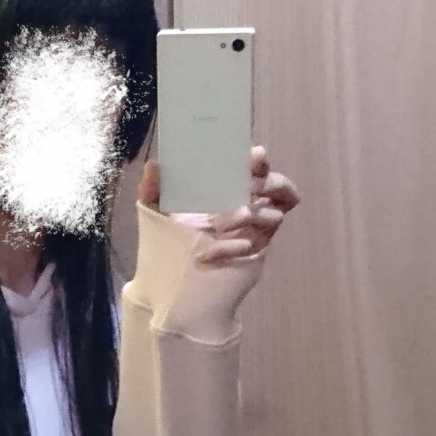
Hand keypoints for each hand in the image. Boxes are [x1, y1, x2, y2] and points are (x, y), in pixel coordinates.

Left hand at [136, 146, 299, 261]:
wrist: (172, 278)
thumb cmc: (172, 237)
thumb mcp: (158, 211)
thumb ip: (152, 189)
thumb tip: (153, 165)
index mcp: (233, 189)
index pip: (260, 169)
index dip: (263, 162)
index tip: (255, 157)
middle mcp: (252, 207)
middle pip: (283, 190)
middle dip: (271, 184)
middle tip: (248, 188)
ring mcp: (257, 233)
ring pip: (273, 218)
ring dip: (248, 216)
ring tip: (217, 225)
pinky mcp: (254, 256)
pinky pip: (254, 247)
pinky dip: (230, 248)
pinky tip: (206, 255)